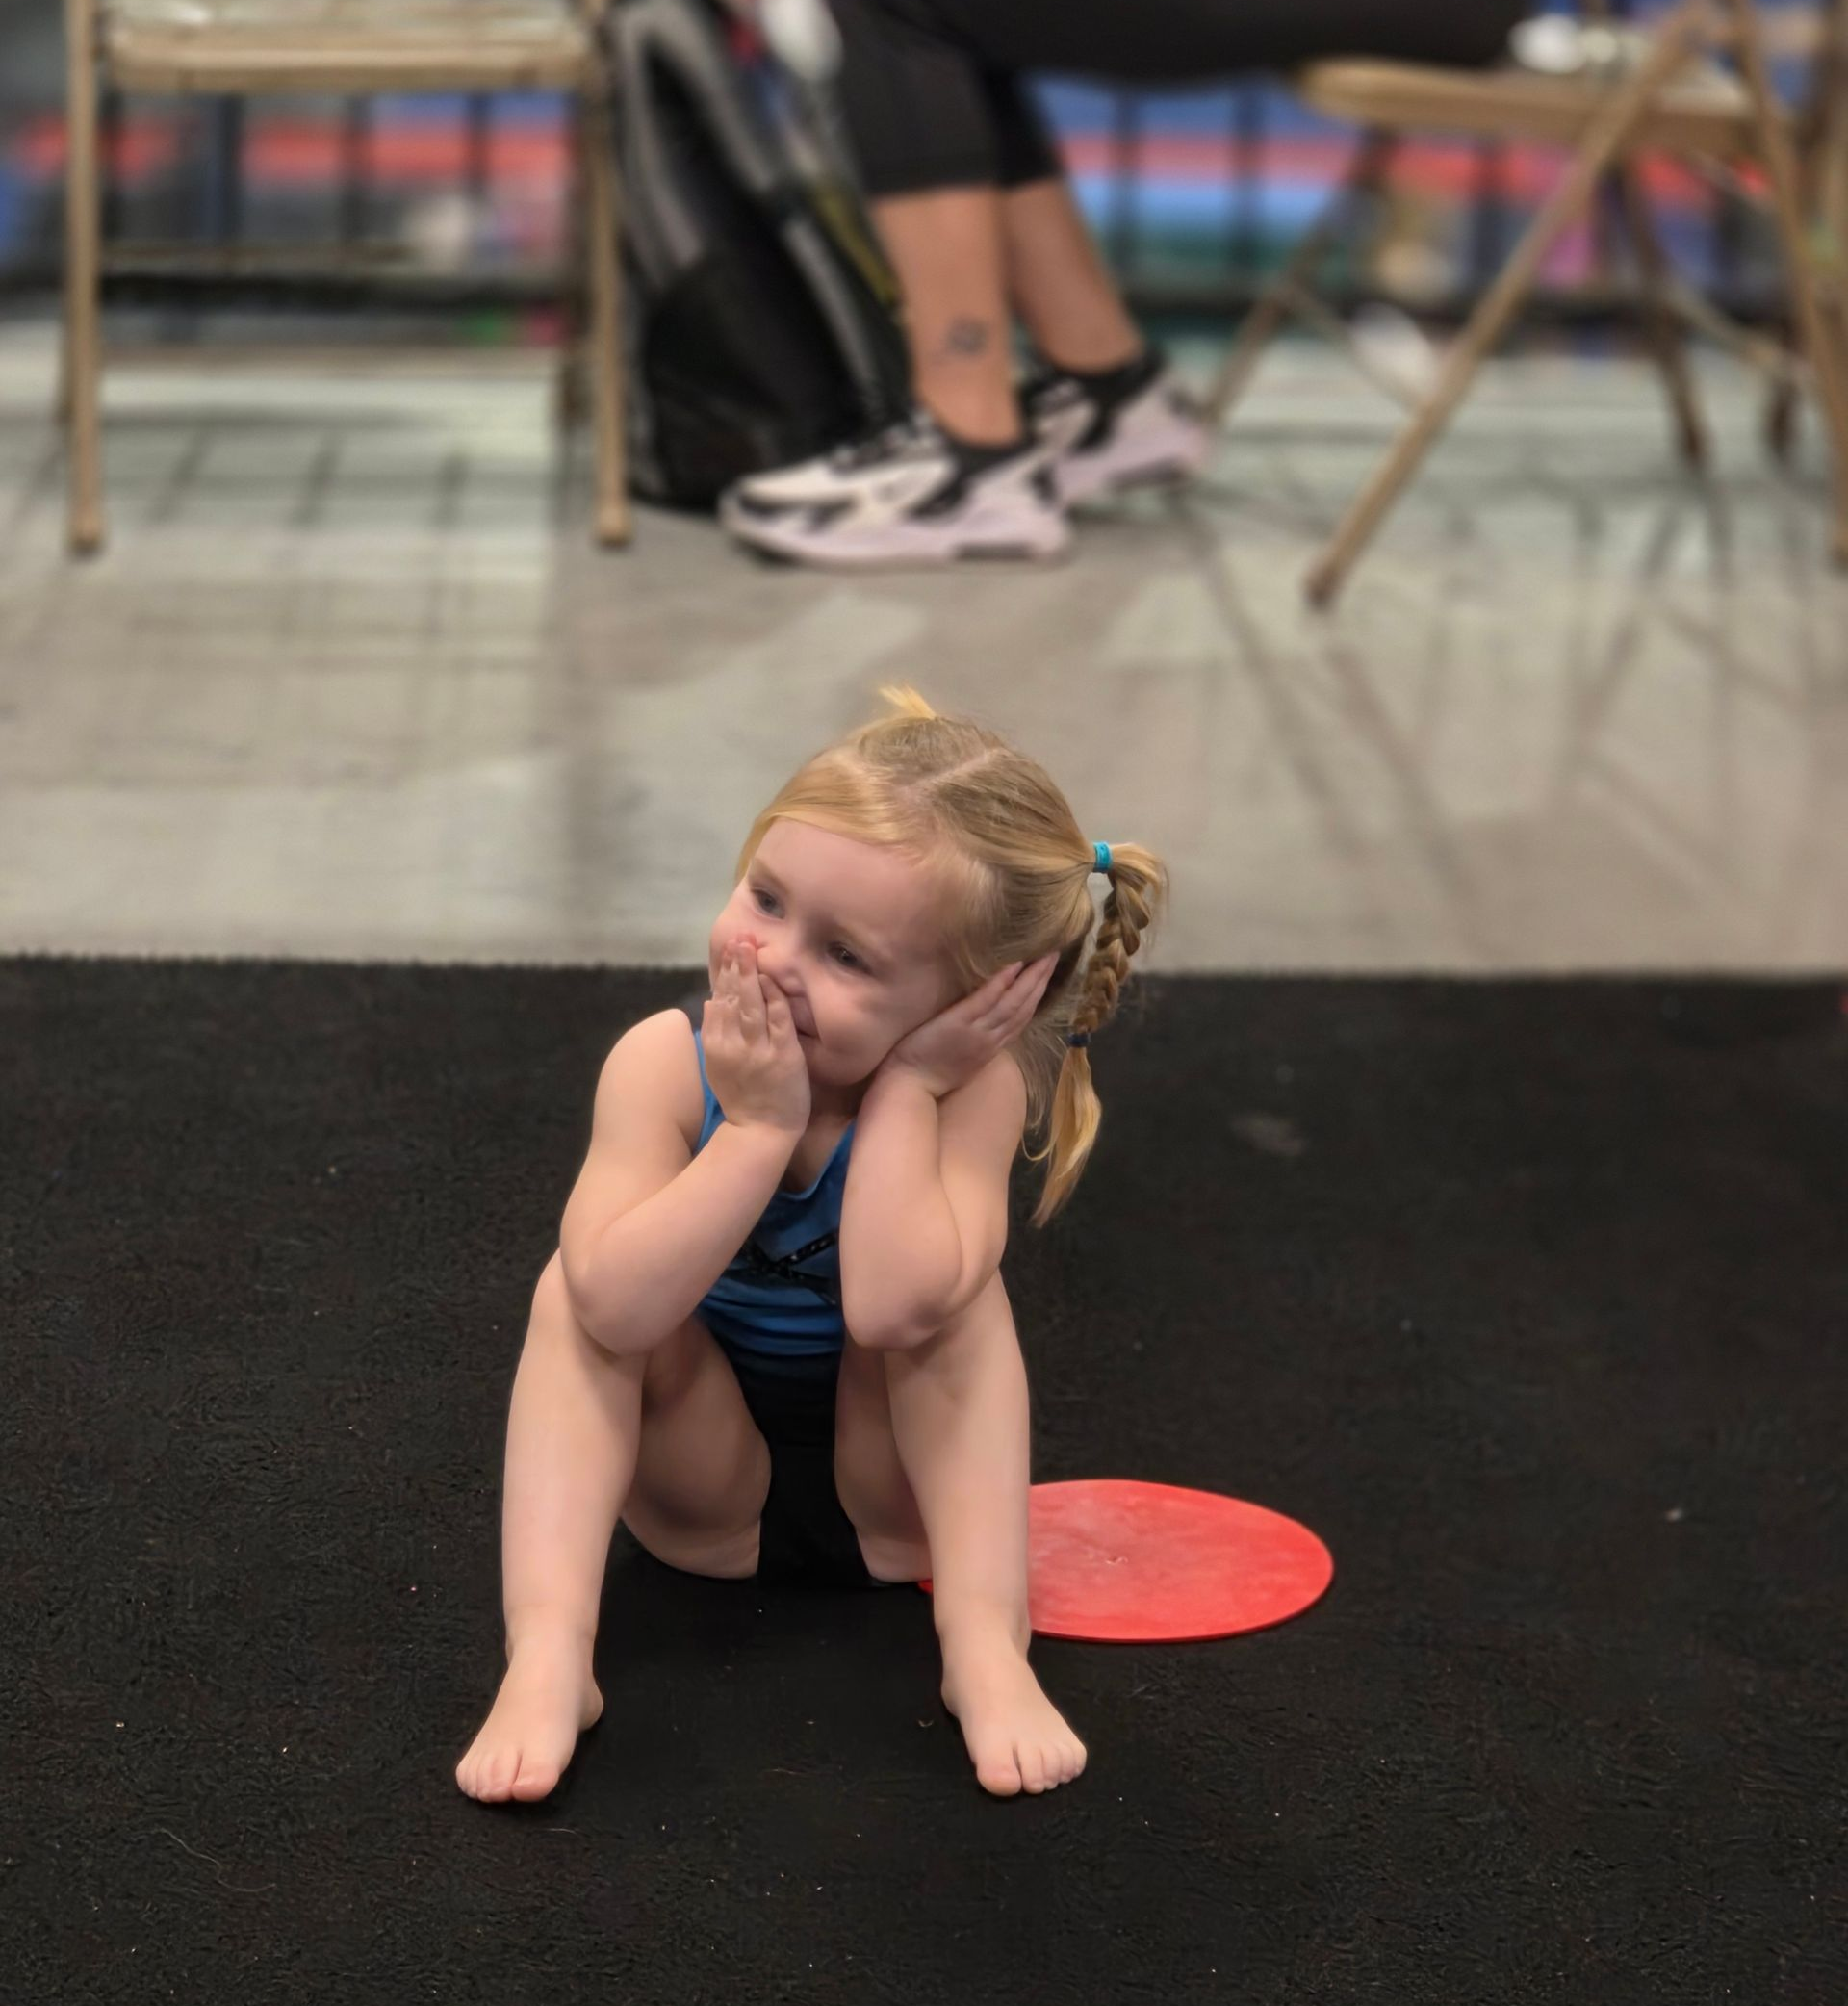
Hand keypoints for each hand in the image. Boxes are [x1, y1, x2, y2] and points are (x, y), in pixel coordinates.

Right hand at [702, 936, 810, 1137]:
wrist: (762, 1132)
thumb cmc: (743, 1098)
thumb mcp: (717, 1066)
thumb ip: (715, 1033)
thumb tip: (711, 1001)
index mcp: (715, 1046)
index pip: (718, 1001)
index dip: (723, 973)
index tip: (727, 948)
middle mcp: (733, 1045)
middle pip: (733, 998)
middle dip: (735, 965)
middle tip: (739, 938)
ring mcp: (759, 1050)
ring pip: (752, 1005)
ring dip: (751, 974)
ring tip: (749, 947)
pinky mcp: (783, 1056)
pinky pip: (778, 1021)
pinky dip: (775, 998)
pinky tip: (773, 977)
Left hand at [878, 955, 1057, 1100]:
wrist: (910, 1087)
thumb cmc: (929, 1075)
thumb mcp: (963, 1060)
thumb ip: (976, 1041)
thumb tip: (983, 1021)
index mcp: (992, 1047)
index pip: (1021, 1018)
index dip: (1037, 996)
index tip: (1048, 976)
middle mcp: (992, 1039)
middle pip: (1024, 1007)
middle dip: (1042, 981)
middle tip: (1056, 956)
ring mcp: (978, 1031)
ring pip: (1013, 1002)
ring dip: (1032, 978)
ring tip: (1045, 956)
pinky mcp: (960, 1023)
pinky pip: (985, 1000)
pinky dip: (1002, 982)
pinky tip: (1015, 965)